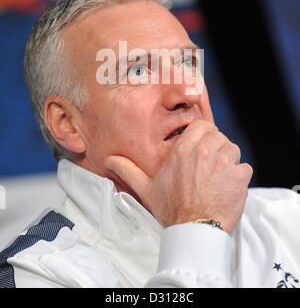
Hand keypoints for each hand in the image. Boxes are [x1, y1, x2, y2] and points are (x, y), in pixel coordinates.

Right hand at [104, 120, 252, 234]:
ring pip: (233, 149)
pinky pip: (245, 167)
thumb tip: (110, 161)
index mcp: (183, 149)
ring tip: (219, 177)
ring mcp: (224, 162)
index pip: (202, 125)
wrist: (194, 231)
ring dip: (228, 160)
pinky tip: (228, 188)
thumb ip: (129, 171)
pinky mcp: (239, 176)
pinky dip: (239, 176)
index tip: (202, 146)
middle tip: (210, 165)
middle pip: (219, 136)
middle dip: (216, 148)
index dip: (203, 135)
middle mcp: (204, 151)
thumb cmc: (172, 210)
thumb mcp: (147, 188)